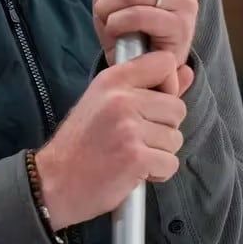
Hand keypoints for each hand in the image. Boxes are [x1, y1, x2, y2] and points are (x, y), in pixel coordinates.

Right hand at [34, 51, 186, 229]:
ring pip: (175, 138)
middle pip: (177, 108)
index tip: (151, 104)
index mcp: (111, 80)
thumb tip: (188, 72)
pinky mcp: (136, 157)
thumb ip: (148, 86)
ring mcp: (129, 128)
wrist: (54, 180)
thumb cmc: (80, 143)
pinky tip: (133, 171)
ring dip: (159, 153)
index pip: (164, 63)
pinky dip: (157, 173)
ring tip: (130, 155)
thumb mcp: (105, 103)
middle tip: (135, 138)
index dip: (167, 86)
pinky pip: (170, 164)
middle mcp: (120, 99)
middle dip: (163, 128)